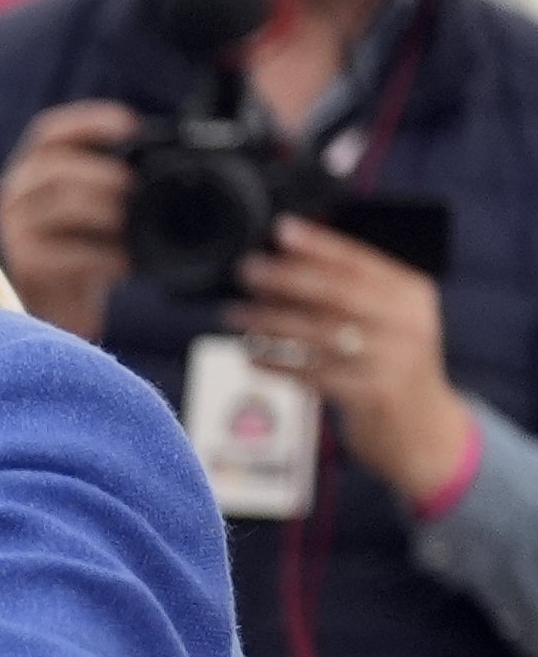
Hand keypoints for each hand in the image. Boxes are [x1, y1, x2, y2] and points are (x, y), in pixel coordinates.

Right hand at [0, 99, 137, 336]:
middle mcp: (16, 196)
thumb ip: (120, 184)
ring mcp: (14, 232)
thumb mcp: (101, 213)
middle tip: (134, 188)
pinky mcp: (23, 267)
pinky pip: (61, 254)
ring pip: (57, 205)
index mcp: (36, 173)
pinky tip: (124, 263)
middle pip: (54, 166)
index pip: (50, 132)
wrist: (60, 313)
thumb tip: (180, 158)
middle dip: (101, 174)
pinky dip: (99, 256)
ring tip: (130, 227)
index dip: (88, 122)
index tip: (130, 126)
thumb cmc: (86, 256)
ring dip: (102, 212)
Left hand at [233, 217, 476, 508]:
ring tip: (234, 313)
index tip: (281, 229)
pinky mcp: (370, 394)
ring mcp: (391, 360)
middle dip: (286, 278)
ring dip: (270, 322)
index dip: (320, 243)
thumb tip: (288, 255)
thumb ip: (354, 288)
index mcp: (412, 293)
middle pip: (338, 293)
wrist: (421, 427)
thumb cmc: (390, 361)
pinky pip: (311, 374)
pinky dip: (276, 362)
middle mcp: (407, 323)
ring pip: (319, 334)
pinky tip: (249, 354)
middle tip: (246, 269)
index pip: (362, 260)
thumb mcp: (390, 318)